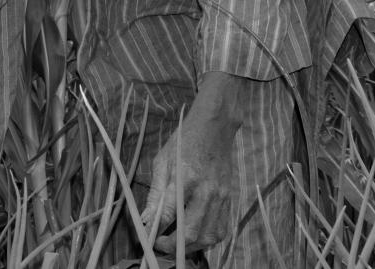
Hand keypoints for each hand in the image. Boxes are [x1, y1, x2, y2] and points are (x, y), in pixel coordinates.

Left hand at [140, 72, 244, 253]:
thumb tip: (145, 220)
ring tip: (177, 243)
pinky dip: (207, 239)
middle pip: (190, 232)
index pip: (168, 214)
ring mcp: (220, 196)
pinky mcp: (229, 198)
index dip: (155, 232)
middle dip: (172, 246)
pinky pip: (221, 229)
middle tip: (160, 244)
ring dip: (190, 247)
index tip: (146, 238)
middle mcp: (205, 190)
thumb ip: (155, 194)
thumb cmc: (184, 141)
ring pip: (208, 236)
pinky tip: (195, 235)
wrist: (214, 128)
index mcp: (184, 177)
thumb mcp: (162, 161)